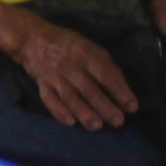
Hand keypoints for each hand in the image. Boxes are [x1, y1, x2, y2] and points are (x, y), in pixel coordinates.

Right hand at [4, 17, 136, 128]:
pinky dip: (59, 111)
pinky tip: (70, 122)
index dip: (120, 90)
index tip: (132, 107)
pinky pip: (50, 100)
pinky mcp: (42, 85)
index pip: (106, 74)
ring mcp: (55, 76)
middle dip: (104, 106)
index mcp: (85, 53)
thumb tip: (122, 86)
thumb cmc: (69, 44)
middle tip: (118, 122)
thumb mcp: (90, 46)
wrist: (32, 39)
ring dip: (84, 112)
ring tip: (96, 126)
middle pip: (89, 89)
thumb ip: (106, 65)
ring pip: (70, 97)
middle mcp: (71, 66)